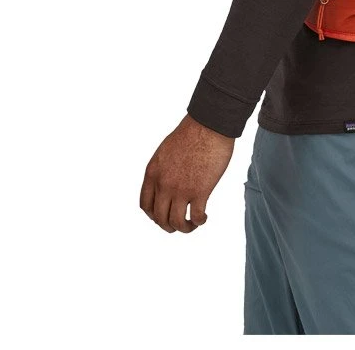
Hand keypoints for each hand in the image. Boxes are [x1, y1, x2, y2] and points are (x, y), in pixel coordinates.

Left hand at [140, 113, 234, 231]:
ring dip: (184, 228)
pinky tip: (204, 217)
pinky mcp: (199, 191)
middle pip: (160, 218)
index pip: (146, 206)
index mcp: (153, 174)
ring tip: (193, 224)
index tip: (164, 215)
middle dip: (168, 225)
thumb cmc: (192, 133)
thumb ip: (163, 170)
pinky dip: (199, 221)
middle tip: (179, 224)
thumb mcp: (165, 151)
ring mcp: (180, 190)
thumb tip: (168, 183)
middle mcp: (163, 185)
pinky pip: (196, 217)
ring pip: (176, 223)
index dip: (154, 215)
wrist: (208, 125)